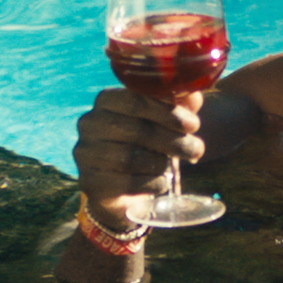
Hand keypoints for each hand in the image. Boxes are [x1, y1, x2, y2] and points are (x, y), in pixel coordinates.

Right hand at [72, 87, 204, 228]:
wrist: (123, 189)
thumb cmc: (146, 145)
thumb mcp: (166, 121)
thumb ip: (179, 103)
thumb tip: (194, 93)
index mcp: (106, 101)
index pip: (135, 100)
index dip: (167, 112)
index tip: (193, 125)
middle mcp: (90, 123)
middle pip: (136, 130)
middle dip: (173, 141)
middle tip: (196, 149)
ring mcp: (86, 153)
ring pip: (130, 158)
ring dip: (162, 164)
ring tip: (174, 168)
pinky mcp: (90, 181)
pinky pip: (126, 183)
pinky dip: (151, 183)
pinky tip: (160, 182)